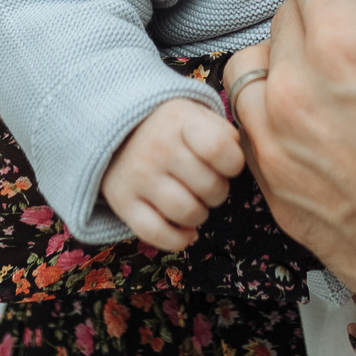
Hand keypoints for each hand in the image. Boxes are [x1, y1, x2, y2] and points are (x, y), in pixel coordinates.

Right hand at [99, 97, 246, 251]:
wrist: (119, 135)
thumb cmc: (172, 130)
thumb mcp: (196, 116)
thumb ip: (223, 133)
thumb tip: (235, 161)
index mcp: (179, 119)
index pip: (219, 148)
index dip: (233, 164)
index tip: (227, 164)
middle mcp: (156, 147)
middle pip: (210, 187)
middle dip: (217, 192)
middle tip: (208, 184)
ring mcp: (137, 176)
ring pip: (187, 213)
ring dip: (200, 215)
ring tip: (194, 202)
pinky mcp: (122, 202)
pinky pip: (156, 233)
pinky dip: (178, 239)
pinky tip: (186, 232)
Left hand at [230, 0, 355, 315]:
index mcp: (347, 46)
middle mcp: (298, 91)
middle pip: (284, 20)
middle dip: (323, 16)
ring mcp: (279, 146)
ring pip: (251, 73)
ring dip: (286, 64)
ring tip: (328, 80)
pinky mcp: (276, 193)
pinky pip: (254, 132)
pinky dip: (277, 118)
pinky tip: (321, 128)